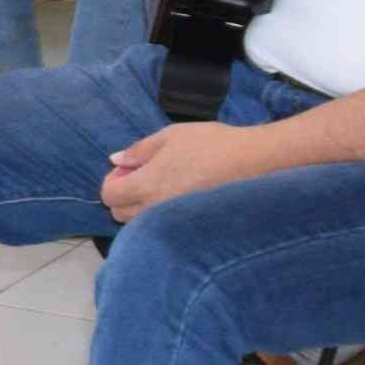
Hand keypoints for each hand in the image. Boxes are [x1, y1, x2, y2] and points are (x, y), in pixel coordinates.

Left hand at [100, 120, 256, 222]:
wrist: (255, 162)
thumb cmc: (212, 144)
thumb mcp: (170, 136)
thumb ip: (139, 150)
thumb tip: (116, 160)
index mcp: (147, 185)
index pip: (109, 195)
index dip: (112, 180)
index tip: (128, 168)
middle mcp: (156, 210)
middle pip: (119, 214)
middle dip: (123, 196)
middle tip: (144, 176)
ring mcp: (174, 222)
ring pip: (139, 224)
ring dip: (140, 207)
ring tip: (163, 185)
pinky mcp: (191, 228)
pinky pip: (162, 228)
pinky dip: (159, 216)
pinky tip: (178, 196)